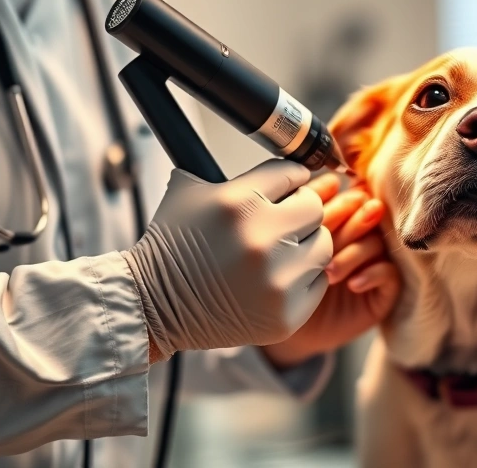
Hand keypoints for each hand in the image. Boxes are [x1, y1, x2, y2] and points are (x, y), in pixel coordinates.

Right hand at [124, 160, 332, 360]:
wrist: (154, 305)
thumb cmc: (174, 246)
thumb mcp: (192, 191)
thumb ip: (241, 173)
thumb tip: (286, 160)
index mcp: (239, 203)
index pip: (292, 173)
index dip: (289, 179)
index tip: (286, 188)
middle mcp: (261, 240)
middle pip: (313, 208)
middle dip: (297, 211)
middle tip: (280, 221)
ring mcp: (277, 281)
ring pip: (322, 245)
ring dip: (304, 244)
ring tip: (279, 250)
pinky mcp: (286, 315)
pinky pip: (318, 282)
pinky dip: (301, 279)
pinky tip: (276, 278)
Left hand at [262, 174, 400, 369]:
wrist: (288, 329)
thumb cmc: (284, 282)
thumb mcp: (291, 245)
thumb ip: (307, 215)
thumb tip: (330, 182)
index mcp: (340, 218)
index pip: (350, 197)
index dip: (339, 201)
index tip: (315, 211)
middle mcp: (359, 236)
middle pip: (367, 214)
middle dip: (349, 223)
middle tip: (326, 237)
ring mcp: (373, 262)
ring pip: (378, 242)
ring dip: (354, 253)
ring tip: (329, 272)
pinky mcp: (384, 290)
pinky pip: (390, 273)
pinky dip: (373, 274)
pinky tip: (353, 284)